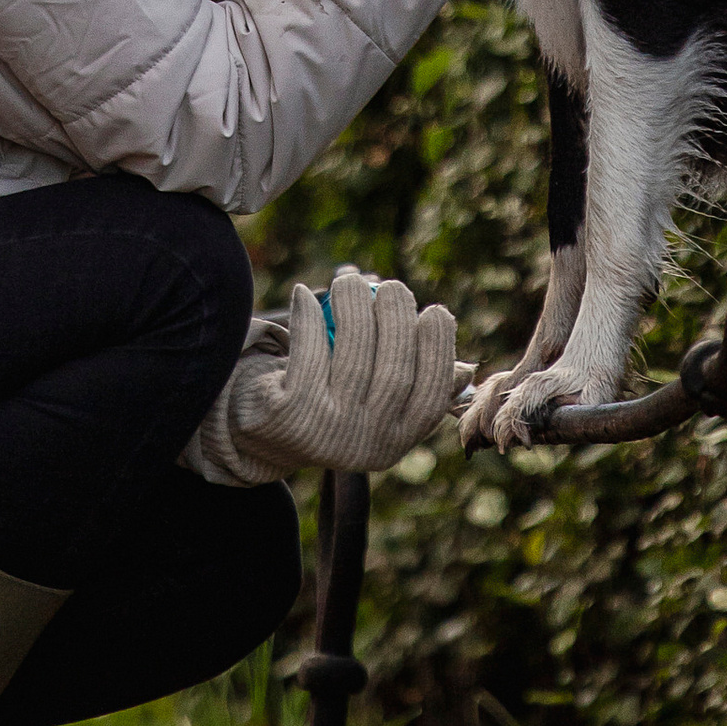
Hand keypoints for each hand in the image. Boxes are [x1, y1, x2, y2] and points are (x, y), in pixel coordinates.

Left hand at [183, 267, 464, 485]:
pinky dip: (308, 317)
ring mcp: (327, 432)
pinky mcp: (290, 414)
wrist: (261, 430)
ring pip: (353, 356)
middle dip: (396, 319)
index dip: (438, 351)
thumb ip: (415, 386)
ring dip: (353, 307)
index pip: (430, 396)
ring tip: (347, 281)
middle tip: (389, 287)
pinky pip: (308, 353)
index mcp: (395, 442)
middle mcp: (366, 444)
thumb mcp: (374, 402)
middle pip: (394, 372)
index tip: (435, 311)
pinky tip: (304, 294)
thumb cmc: (330, 400)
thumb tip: (465, 370)